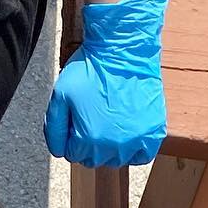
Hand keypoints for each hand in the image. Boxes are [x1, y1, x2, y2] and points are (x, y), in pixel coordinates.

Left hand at [45, 0, 167, 167]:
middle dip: (90, 141)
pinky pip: (143, 156)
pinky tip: (129, 132)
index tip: (79, 114)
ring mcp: (135, 140)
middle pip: (94, 159)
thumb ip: (53, 128)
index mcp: (88, 140)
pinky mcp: (154, 132)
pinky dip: (135, 149)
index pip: (73, 154)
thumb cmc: (91, 69)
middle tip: (96, 114)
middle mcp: (112, 146)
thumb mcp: (60, 95)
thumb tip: (58, 152)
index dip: (72, 133)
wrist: (124, 49)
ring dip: (112, 145)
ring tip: (112, 118)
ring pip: (117, 158)